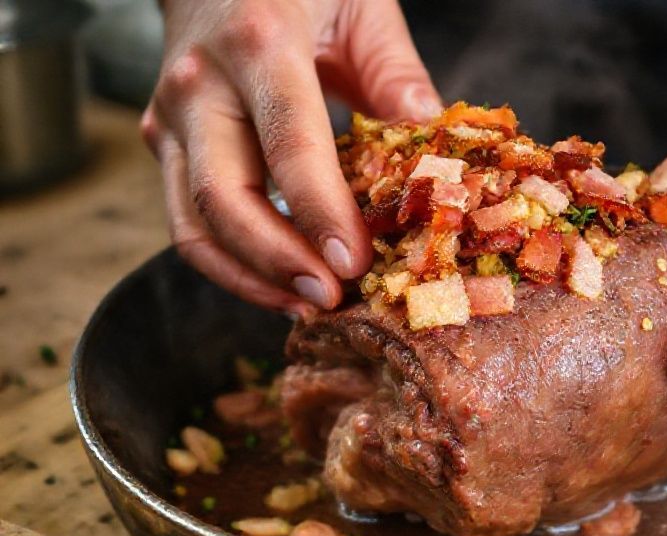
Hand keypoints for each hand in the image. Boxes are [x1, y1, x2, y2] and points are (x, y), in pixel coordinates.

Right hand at [141, 0, 440, 317]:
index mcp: (259, 42)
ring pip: (190, 223)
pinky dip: (231, 261)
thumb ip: (399, 77)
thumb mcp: (362, 6)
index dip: (320, 211)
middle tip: (330, 299)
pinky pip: (188, 219)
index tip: (353, 263)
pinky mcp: (162, 142)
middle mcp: (198, 83)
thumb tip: (434, 158)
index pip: (289, 143)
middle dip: (275, 262)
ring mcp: (168, 117)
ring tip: (307, 305)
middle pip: (220, 197)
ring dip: (247, 278)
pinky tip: (279, 282)